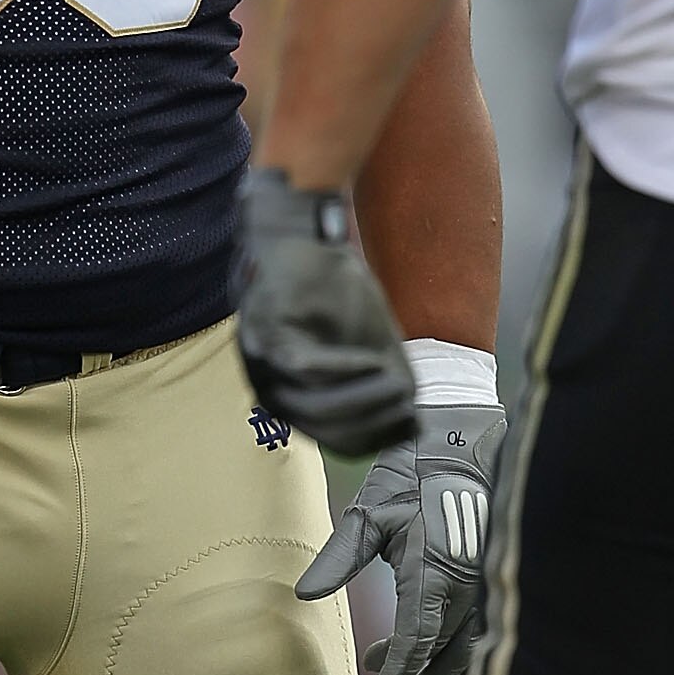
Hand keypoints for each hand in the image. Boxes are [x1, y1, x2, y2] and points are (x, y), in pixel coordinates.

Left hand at [237, 168, 416, 457]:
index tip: (409, 423)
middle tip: (408, 404)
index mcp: (292, 396)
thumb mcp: (365, 347)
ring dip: (363, 399)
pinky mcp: (267, 331)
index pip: (333, 439)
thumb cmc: (335, 291)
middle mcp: (269, 384)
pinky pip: (307, 367)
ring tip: (398, 384)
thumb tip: (411, 425)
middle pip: (323, 429)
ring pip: (313, 403)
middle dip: (372, 422)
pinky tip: (378, 360)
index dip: (375, 438)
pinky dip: (346, 369)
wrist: (303, 234)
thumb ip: (379, 384)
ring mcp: (262, 360)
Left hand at [297, 401, 506, 674]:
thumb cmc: (411, 471)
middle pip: (444, 648)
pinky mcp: (492, 567)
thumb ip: (338, 560)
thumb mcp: (367, 513)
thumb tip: (304, 596)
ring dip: (440, 661)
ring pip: (467, 638)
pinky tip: (452, 656)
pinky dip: (466, 643)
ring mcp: (485, 576)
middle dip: (417, 671)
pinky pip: (483, 620)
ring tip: (412, 673)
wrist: (461, 436)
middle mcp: (467, 583)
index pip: (418, 640)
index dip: (402, 670)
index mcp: (434, 573)